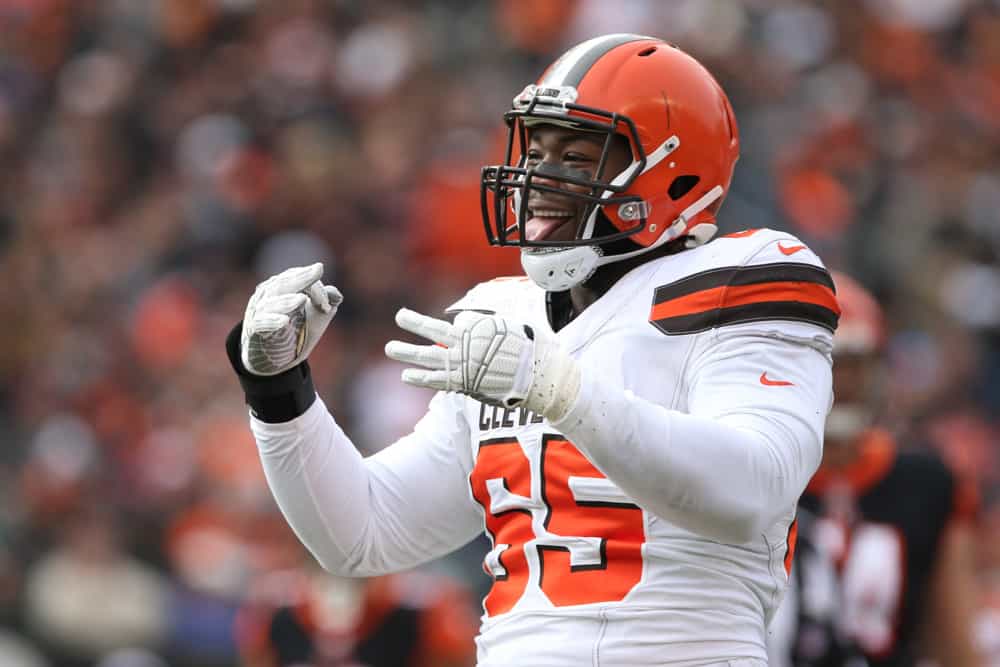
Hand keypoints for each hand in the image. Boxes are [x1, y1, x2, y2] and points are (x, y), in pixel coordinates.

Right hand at [241, 263, 342, 375]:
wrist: (276, 357)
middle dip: (302, 278)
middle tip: (318, 270)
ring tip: (302, 300)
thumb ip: (327, 302)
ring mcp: (258, 312)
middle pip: (283, 283)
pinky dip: (272, 321)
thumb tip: (337, 295)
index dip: (315, 285)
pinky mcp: (254, 330)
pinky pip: (261, 323)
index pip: (297, 276)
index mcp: (282, 286)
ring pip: (271, 303)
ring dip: (288, 301)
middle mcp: (267, 295)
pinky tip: (285, 321)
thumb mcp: (317, 316)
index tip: (329, 304)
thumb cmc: (297, 330)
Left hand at [384, 308, 580, 421]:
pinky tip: (405, 375)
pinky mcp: (464, 384)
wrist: (542, 377)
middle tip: (399, 316)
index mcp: (481, 328)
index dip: (465, 328)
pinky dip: (421, 377)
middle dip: (415, 323)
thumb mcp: (517, 326)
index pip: (460, 322)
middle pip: (435, 331)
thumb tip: (475, 321)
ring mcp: (464, 364)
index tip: (467, 333)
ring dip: (408, 352)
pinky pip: (437, 380)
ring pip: (429, 356)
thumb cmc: (535, 351)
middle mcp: (468, 344)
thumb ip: (494, 323)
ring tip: (390, 347)